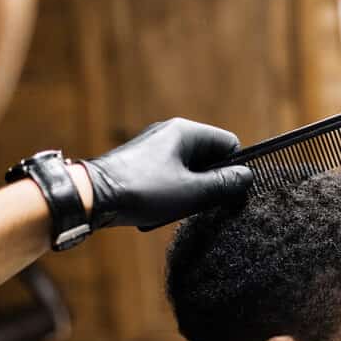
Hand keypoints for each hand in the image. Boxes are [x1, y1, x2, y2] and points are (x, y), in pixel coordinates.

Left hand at [80, 118, 252, 229]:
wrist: (92, 196)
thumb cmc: (144, 191)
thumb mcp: (192, 192)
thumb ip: (224, 184)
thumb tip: (247, 177)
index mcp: (186, 132)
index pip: (229, 144)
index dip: (234, 170)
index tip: (228, 193)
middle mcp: (170, 132)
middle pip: (209, 157)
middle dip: (211, 182)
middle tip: (202, 204)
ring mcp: (153, 147)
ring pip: (190, 169)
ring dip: (191, 190)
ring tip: (177, 207)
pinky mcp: (141, 162)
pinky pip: (170, 175)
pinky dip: (172, 192)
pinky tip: (161, 208)